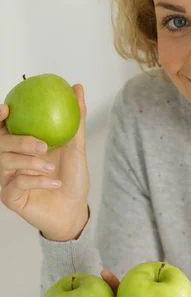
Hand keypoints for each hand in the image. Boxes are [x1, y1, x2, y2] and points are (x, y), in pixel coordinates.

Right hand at [0, 85, 89, 240]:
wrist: (74, 209)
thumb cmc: (72, 178)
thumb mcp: (76, 147)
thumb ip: (76, 119)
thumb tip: (77, 87)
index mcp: (21, 145)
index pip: (2, 127)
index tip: (8, 108)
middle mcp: (10, 160)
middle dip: (19, 142)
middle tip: (42, 145)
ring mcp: (7, 179)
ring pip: (5, 163)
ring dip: (31, 163)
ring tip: (51, 166)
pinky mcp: (10, 197)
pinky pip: (17, 184)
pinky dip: (38, 181)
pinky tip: (54, 181)